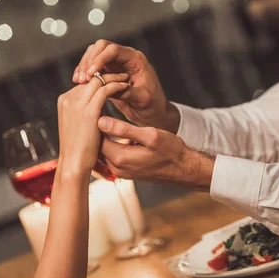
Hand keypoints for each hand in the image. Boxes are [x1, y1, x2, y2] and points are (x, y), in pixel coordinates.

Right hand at [57, 74, 128, 174]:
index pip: (84, 83)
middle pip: (90, 78)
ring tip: (126, 77)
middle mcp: (68, 98)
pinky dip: (116, 85)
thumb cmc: (79, 150)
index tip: (112, 80)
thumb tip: (98, 108)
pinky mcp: (88, 110)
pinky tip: (126, 86)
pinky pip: (105, 90)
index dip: (99, 80)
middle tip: (122, 74)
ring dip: (114, 77)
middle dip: (106, 73)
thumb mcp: (78, 126)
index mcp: (65, 101)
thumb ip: (85, 113)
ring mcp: (76, 103)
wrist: (74, 164)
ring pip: (98, 80)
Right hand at [72, 40, 180, 132]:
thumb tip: (110, 89)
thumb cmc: (152, 105)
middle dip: (89, 60)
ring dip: (85, 65)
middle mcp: (125, 58)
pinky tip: (79, 82)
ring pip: (94, 55)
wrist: (153, 112)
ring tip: (78, 81)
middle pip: (101, 48)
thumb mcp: (143, 100)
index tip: (91, 73)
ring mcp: (116, 64)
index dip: (100, 59)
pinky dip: (85, 72)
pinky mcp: (109, 72)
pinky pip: (93, 66)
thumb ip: (129, 93)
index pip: (114, 50)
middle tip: (82, 78)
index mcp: (136, 60)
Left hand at [97, 116, 214, 189]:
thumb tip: (101, 121)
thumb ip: (124, 129)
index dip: (95, 120)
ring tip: (104, 117)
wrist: (183, 169)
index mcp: (120, 158)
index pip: (97, 137)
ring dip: (103, 136)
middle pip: (97, 145)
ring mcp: (120, 172)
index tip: (97, 106)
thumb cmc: (171, 151)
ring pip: (103, 151)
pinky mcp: (125, 171)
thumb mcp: (150, 135)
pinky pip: (111, 156)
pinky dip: (110, 143)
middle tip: (98, 109)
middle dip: (97, 128)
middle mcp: (116, 168)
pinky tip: (114, 131)